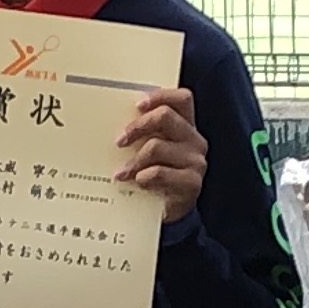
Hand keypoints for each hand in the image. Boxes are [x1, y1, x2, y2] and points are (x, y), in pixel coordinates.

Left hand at [113, 89, 209, 222]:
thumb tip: (113, 123)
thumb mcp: (150, 151)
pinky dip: (143, 177)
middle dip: (138, 126)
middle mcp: (194, 140)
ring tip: (121, 173)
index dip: (161, 96)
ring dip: (133, 160)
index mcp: (186, 126)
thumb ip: (143, 134)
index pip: (182, 99)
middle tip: (120, 141)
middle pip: (166, 117)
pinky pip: (159, 173)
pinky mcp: (192, 183)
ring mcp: (195, 162)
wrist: (169, 211)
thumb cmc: (156, 176)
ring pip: (157, 146)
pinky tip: (137, 182)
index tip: (138, 105)